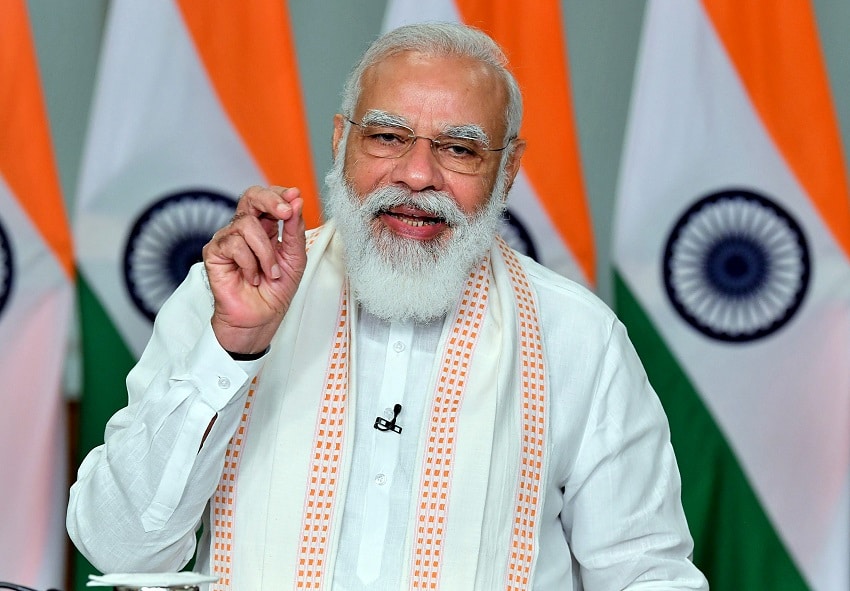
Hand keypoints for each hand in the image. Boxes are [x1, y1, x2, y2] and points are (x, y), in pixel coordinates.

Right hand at [202, 185, 306, 353]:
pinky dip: (249, 263)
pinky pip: (234, 244)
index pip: (268, 198)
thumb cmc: (275, 291)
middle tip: (286, 212)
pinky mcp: (214, 253)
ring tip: (269, 273)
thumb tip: (297, 202)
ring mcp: (228, 239)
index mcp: (265, 227)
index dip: (280, 194)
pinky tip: (251, 278)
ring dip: (265, 252)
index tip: (295, 196)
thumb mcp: (295, 258)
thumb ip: (295, 230)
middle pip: (251, 196)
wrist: (260, 318)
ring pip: (246, 225)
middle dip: (271, 200)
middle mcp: (245, 229)